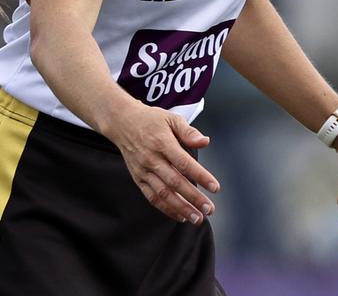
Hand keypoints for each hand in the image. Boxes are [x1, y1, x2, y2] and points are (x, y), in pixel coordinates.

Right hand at [100, 102, 219, 223]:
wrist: (122, 123)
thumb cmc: (151, 120)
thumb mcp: (172, 119)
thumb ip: (189, 132)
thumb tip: (205, 141)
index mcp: (163, 143)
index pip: (184, 163)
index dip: (201, 177)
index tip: (215, 187)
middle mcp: (152, 159)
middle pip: (175, 182)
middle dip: (193, 198)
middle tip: (209, 209)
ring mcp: (144, 171)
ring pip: (163, 194)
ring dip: (180, 208)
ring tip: (196, 218)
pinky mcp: (138, 178)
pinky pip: (151, 197)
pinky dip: (165, 208)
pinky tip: (179, 215)